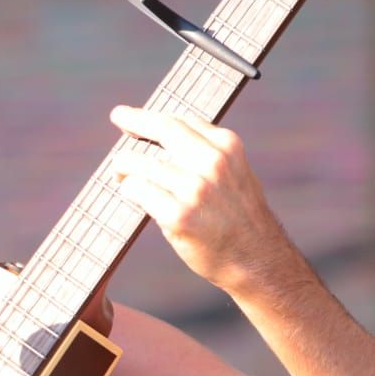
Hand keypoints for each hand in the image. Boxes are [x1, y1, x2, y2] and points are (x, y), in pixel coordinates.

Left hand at [107, 105, 290, 294]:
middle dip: (134, 120)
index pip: (180, 121)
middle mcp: (213, 163)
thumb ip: (207, 153)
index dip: (150, 116)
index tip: (131, 115)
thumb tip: (165, 138)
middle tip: (118, 116)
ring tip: (120, 175)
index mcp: (227, 147)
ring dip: (123, 167)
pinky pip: (137, 191)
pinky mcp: (179, 215)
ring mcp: (196, 189)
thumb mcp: (235, 173)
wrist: (257, 260)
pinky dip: (128, 190)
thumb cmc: (238, 217)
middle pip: (162, 129)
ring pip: (140, 162)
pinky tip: (130, 193)